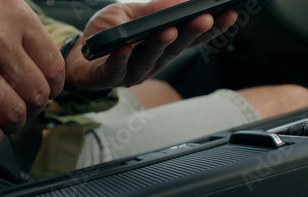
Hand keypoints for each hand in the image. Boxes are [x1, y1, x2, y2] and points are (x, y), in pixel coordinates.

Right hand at [0, 0, 63, 145]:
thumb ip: (19, 27)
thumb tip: (41, 61)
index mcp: (14, 17)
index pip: (54, 67)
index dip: (53, 87)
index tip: (45, 91)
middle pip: (38, 95)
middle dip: (35, 108)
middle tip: (24, 107)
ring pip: (15, 115)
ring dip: (14, 124)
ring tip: (5, 119)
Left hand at [65, 0, 237, 89]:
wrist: (78, 53)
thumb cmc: (108, 33)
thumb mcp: (131, 13)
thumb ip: (153, 9)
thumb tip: (179, 2)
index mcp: (162, 46)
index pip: (190, 38)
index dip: (210, 28)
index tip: (228, 13)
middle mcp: (152, 62)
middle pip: (175, 49)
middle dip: (190, 33)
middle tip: (204, 18)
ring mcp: (132, 72)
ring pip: (149, 60)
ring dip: (160, 45)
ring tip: (169, 29)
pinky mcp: (108, 78)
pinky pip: (115, 69)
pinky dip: (120, 58)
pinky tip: (125, 47)